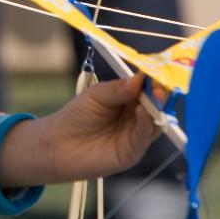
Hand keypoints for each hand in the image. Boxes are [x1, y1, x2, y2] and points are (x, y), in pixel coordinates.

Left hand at [0, 75, 161, 188]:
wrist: (59, 144)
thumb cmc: (76, 116)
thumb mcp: (96, 95)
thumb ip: (118, 89)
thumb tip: (141, 78)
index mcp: (129, 97)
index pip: (147, 86)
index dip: (153, 77)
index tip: (158, 67)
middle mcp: (136, 115)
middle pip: (156, 103)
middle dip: (160, 91)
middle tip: (160, 82)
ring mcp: (136, 133)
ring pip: (156, 119)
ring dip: (157, 106)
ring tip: (155, 94)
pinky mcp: (133, 150)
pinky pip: (145, 136)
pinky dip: (147, 123)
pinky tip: (142, 112)